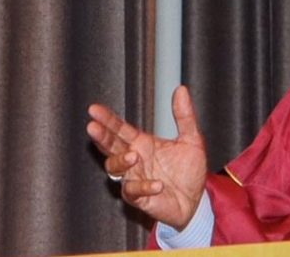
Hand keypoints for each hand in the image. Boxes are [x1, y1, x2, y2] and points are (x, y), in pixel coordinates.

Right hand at [86, 85, 207, 229]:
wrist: (197, 200)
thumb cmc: (189, 170)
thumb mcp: (192, 139)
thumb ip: (185, 116)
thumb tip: (181, 89)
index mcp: (142, 143)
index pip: (120, 129)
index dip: (107, 119)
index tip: (94, 109)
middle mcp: (134, 159)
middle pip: (111, 146)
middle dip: (101, 136)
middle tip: (93, 127)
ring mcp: (134, 178)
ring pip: (114, 169)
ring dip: (120, 161)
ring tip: (133, 156)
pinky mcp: (140, 198)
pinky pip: (133, 192)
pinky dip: (143, 187)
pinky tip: (157, 184)